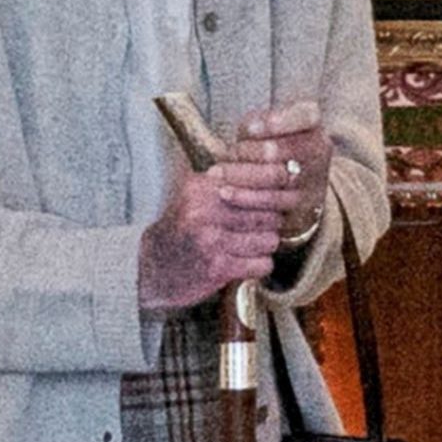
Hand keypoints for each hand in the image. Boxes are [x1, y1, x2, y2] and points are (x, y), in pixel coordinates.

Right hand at [137, 168, 282, 311]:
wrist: (150, 268)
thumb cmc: (182, 230)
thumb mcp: (196, 196)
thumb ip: (230, 183)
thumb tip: (281, 172)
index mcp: (202, 186)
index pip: (259, 178)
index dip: (282, 186)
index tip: (291, 191)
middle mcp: (205, 208)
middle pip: (269, 210)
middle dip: (272, 222)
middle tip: (264, 227)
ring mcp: (211, 238)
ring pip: (269, 238)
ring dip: (265, 245)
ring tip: (249, 246)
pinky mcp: (217, 266)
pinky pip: (261, 263)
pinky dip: (259, 265)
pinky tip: (245, 263)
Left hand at [219, 100, 331, 245]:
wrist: (298, 182)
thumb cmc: (273, 142)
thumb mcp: (267, 125)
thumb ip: (257, 124)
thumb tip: (247, 132)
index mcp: (313, 123)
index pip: (305, 115)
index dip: (277, 122)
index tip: (248, 128)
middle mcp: (319, 150)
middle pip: (284, 150)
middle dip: (249, 152)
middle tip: (226, 154)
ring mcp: (314, 180)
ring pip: (277, 179)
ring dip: (242, 177)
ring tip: (217, 174)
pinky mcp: (304, 207)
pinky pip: (273, 205)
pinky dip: (246, 199)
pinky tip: (226, 194)